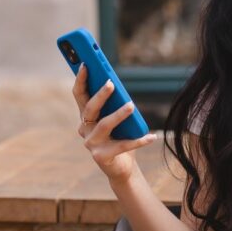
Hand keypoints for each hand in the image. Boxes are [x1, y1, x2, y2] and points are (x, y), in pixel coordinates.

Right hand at [73, 63, 156, 183]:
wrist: (120, 167)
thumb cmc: (119, 137)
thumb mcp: (116, 117)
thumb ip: (114, 103)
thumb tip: (117, 84)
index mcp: (86, 116)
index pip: (79, 95)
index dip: (80, 79)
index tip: (85, 63)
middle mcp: (85, 129)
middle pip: (89, 108)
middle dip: (100, 95)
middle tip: (111, 83)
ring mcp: (91, 144)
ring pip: (104, 125)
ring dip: (118, 114)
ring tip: (131, 105)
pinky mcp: (102, 157)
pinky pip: (122, 145)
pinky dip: (139, 140)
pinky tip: (151, 136)